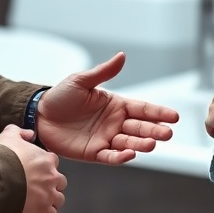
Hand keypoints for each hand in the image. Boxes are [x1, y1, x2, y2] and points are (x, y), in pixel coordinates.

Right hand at [0, 125, 67, 212]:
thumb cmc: (3, 160)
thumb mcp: (8, 136)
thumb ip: (19, 131)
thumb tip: (27, 133)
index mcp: (46, 159)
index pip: (53, 162)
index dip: (44, 167)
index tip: (35, 171)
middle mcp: (51, 176)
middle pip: (60, 182)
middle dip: (50, 185)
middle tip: (36, 188)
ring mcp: (49, 193)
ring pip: (58, 200)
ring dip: (48, 202)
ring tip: (36, 204)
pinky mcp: (43, 209)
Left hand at [35, 52, 178, 164]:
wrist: (39, 115)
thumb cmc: (61, 96)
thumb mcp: (82, 81)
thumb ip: (103, 72)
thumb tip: (122, 55)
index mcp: (115, 104)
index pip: (142, 109)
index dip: (158, 113)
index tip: (174, 116)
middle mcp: (114, 122)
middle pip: (140, 127)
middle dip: (155, 130)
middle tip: (168, 133)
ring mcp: (105, 138)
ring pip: (129, 142)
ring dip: (141, 144)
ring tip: (152, 143)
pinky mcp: (93, 152)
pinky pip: (110, 156)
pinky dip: (121, 156)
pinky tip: (130, 153)